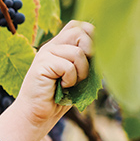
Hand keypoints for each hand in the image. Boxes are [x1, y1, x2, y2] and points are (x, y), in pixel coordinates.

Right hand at [0, 21, 92, 140]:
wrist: (36, 113)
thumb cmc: (58, 97)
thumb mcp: (77, 75)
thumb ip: (86, 60)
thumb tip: (102, 49)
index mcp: (60, 46)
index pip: (79, 26)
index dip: (92, 36)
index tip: (92, 56)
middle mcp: (52, 46)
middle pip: (80, 32)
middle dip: (90, 52)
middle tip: (82, 71)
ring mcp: (45, 54)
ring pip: (77, 53)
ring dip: (81, 72)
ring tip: (71, 83)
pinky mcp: (41, 64)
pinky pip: (68, 66)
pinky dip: (70, 80)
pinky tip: (62, 86)